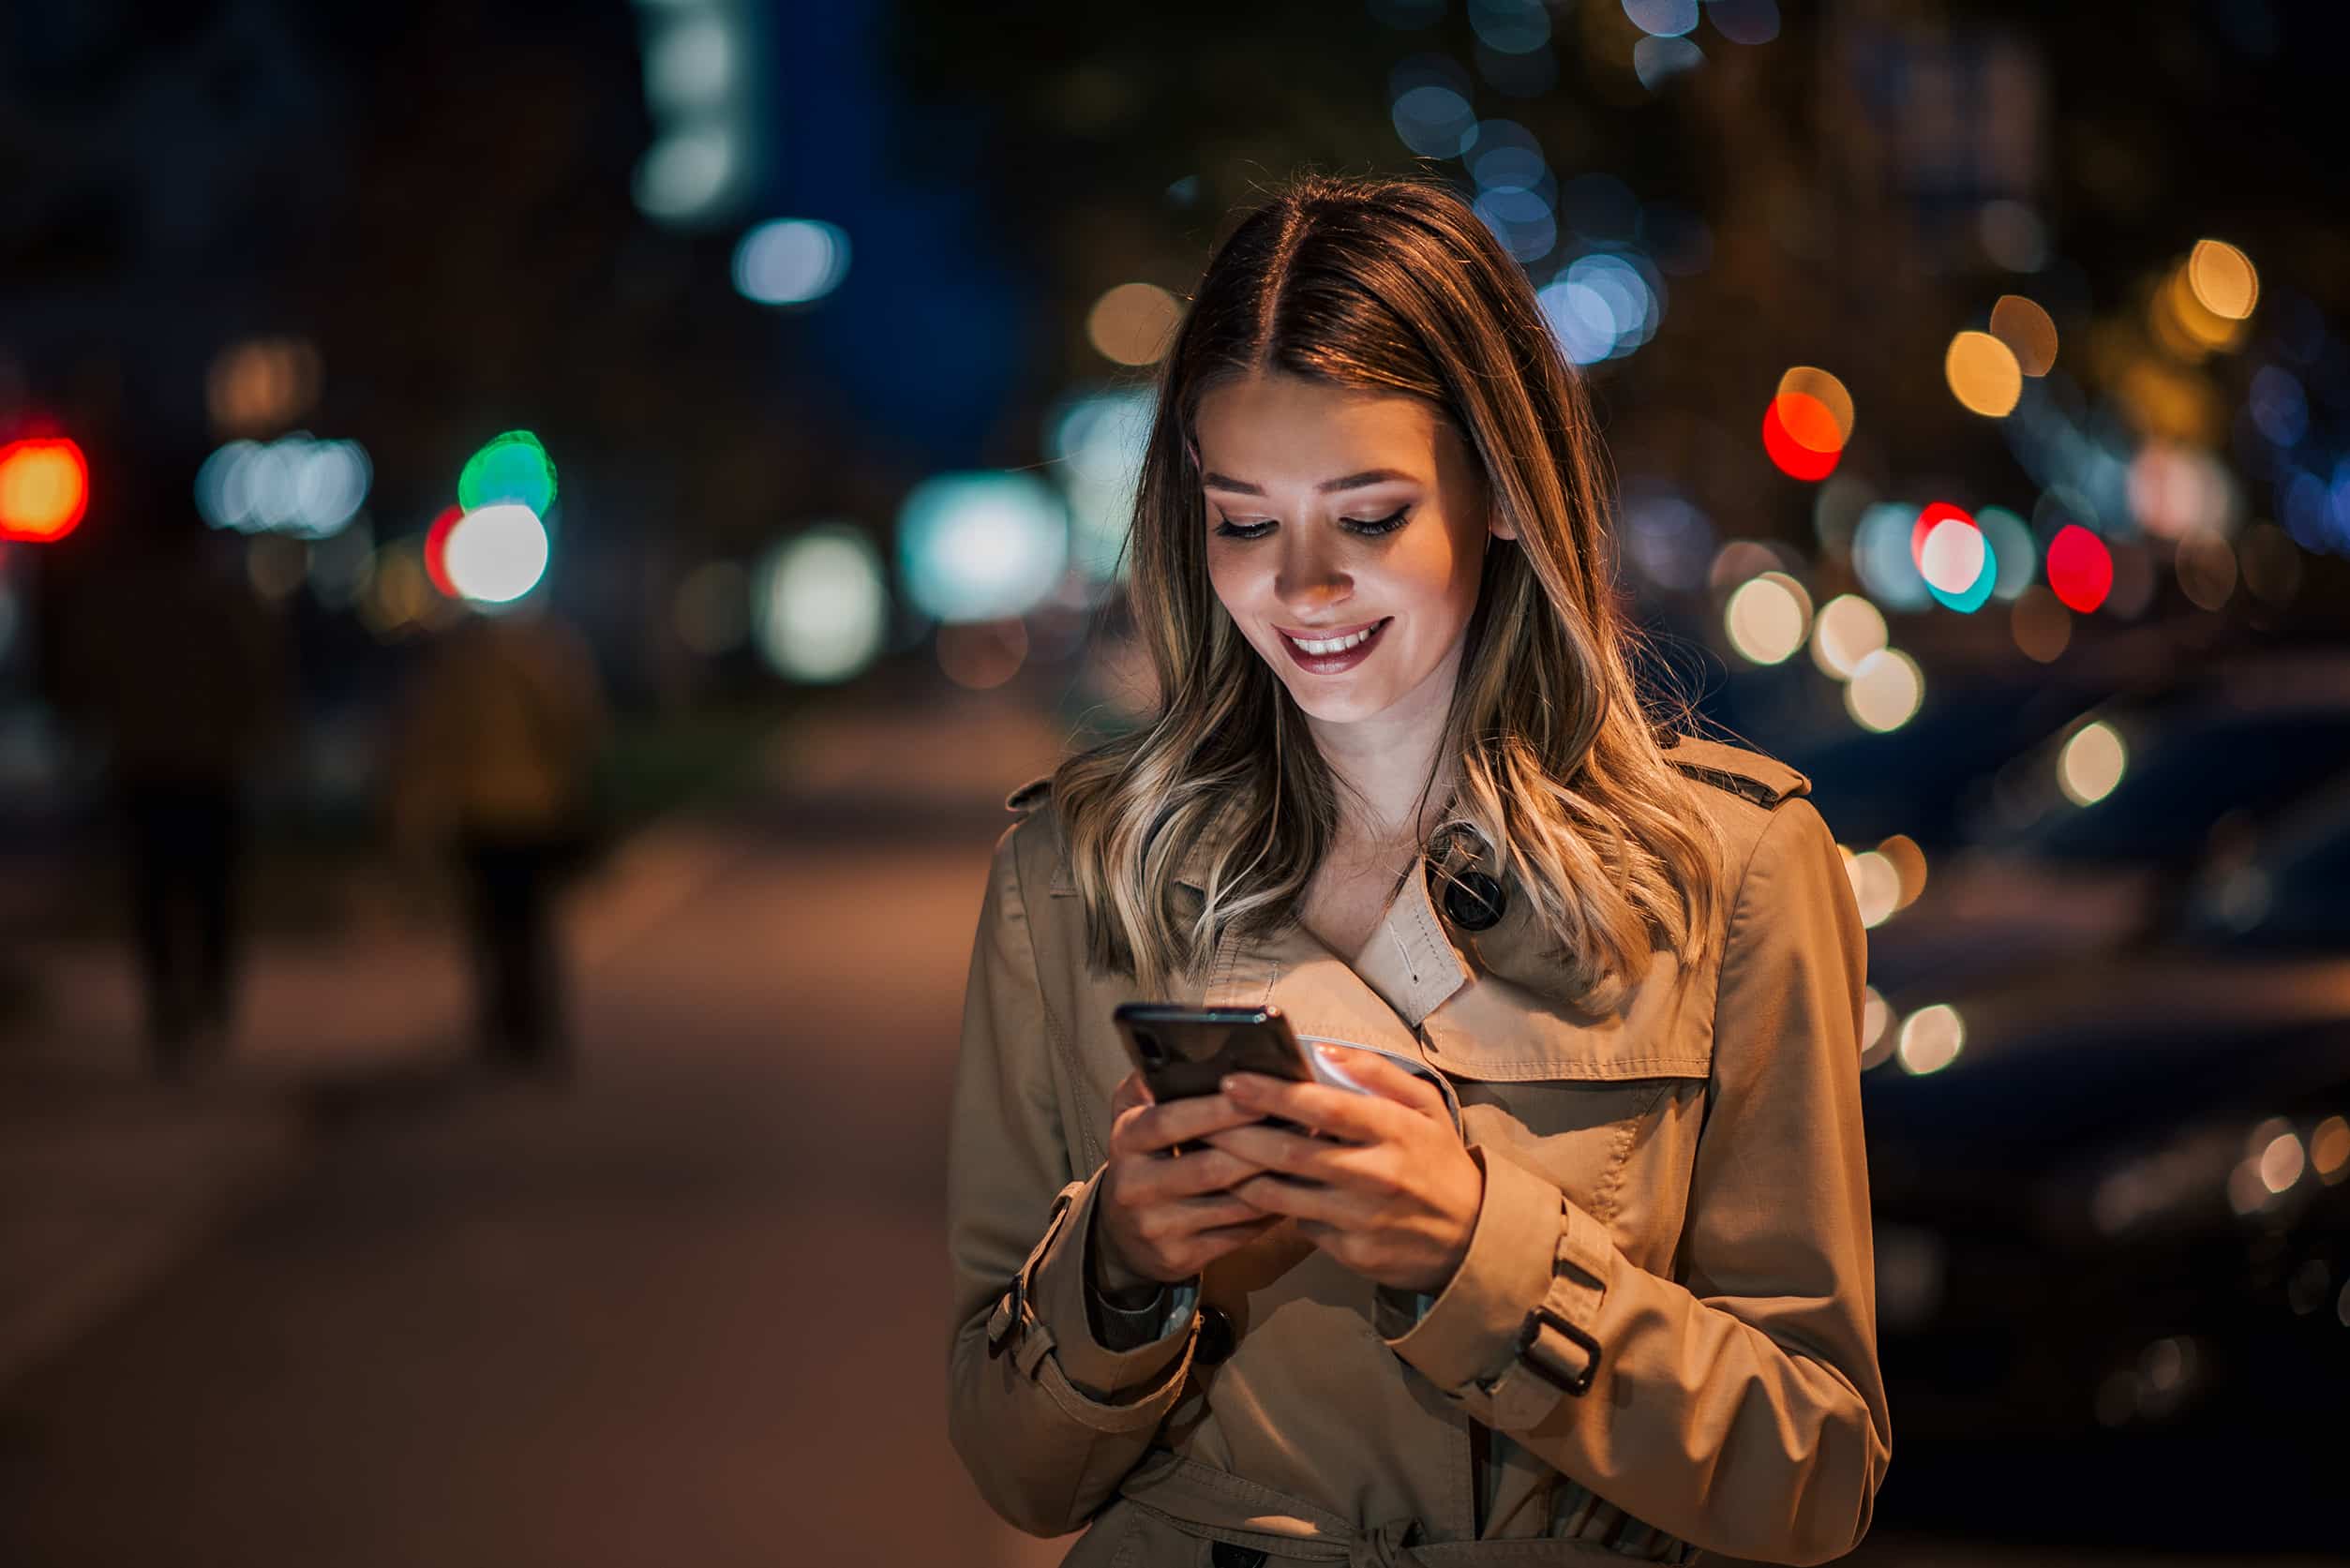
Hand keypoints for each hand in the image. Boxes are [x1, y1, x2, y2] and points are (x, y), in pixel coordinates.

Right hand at [1094, 1070, 1286, 1289]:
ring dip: (1275, 1179)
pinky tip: (1294, 1191)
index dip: (1217, 1109)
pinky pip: (1239, 1234)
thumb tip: (1182, 1049)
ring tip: (1310, 1154)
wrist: (1122, 1235)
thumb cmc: (1143, 1159)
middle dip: (1259, 1146)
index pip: (1170, 1121)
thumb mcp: (1133, 1117)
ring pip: (1232, 1204)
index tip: (1259, 1093)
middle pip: (1209, 1167)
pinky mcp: (1181, 1258)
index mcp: (1125, 1140)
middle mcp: (1134, 1186)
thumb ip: (1150, 1082)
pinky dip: (1271, 1212)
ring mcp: (1158, 1227)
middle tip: (1302, 1124)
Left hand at [1203, 1046, 1480, 1294]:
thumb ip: (1378, 1074)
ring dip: (1241, 1175)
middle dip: (1238, 1135)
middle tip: (1200, 1118)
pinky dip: (1274, 1207)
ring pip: (1283, 1196)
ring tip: (1208, 1154)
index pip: (1323, 1108)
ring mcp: (1361, 1218)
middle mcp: (1376, 1175)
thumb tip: (1324, 1050)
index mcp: (1394, 1131)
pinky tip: (1250, 1190)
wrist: (1470, 1240)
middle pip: (1291, 1154)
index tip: (1233, 1081)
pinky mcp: (1351, 1253)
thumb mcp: (1425, 1108)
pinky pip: (1300, 1225)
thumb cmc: (1437, 1162)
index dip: (1273, 1094)